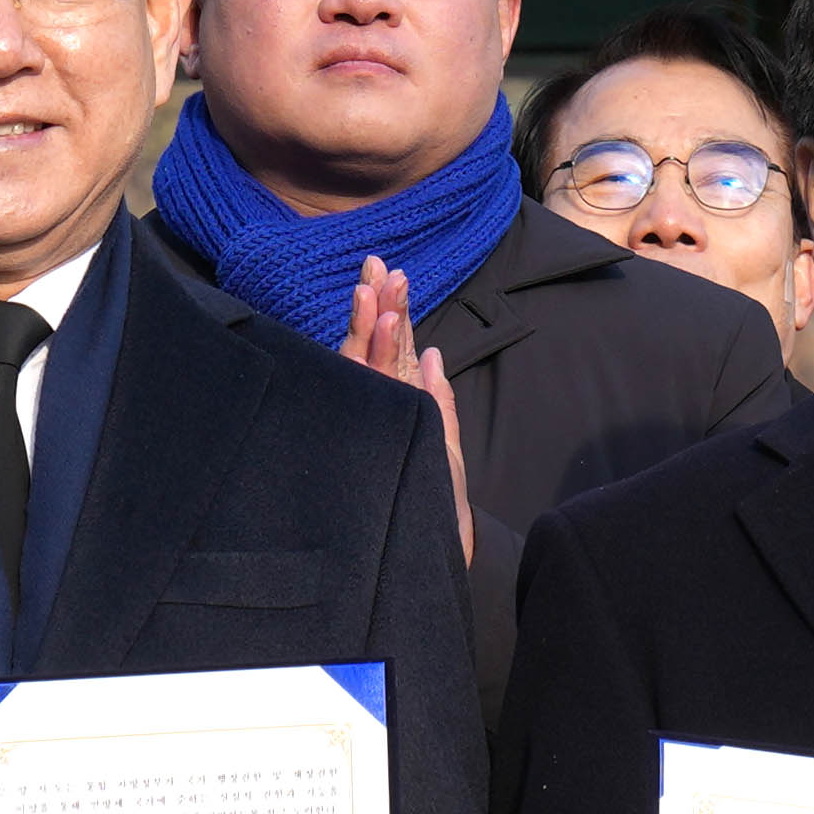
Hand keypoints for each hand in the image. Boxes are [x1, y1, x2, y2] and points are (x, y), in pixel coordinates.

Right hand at [345, 257, 474, 565]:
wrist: (432, 549)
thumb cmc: (439, 503)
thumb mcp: (446, 445)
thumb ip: (440, 400)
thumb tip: (437, 353)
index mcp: (400, 403)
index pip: (395, 349)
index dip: (393, 309)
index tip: (390, 270)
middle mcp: (379, 404)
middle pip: (375, 345)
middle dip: (376, 304)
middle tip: (376, 263)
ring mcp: (372, 415)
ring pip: (367, 359)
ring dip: (373, 320)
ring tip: (375, 285)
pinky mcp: (372, 427)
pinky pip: (374, 382)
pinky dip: (379, 349)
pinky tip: (381, 321)